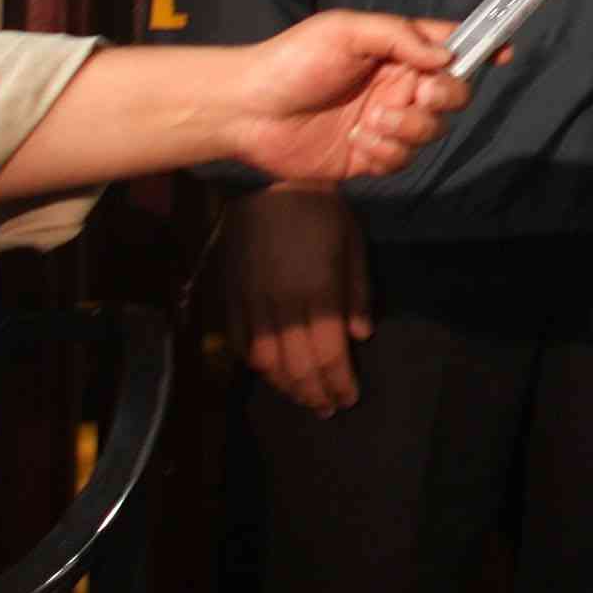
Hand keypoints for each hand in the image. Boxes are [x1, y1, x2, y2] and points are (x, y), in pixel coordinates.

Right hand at [223, 189, 370, 416]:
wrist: (269, 183)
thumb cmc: (321, 210)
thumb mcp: (353, 244)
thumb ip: (357, 293)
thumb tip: (361, 336)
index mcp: (318, 293)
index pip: (329, 355)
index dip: (339, 382)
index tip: (349, 398)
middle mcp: (283, 305)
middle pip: (298, 366)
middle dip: (316, 392)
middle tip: (329, 408)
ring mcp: (253, 303)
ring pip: (267, 362)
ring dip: (286, 386)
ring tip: (304, 398)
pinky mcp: (232, 296)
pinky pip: (241, 342)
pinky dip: (256, 364)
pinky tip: (271, 372)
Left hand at [225, 12, 468, 185]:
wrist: (250, 111)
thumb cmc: (294, 60)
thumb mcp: (346, 31)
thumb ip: (400, 37)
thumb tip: (446, 57)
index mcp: (397, 51)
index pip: (452, 46)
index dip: (482, 47)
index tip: (504, 53)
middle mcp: (398, 86)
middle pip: (453, 94)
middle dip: (443, 97)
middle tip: (416, 95)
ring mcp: (387, 122)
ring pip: (431, 132)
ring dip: (407, 129)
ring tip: (369, 122)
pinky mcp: (371, 156)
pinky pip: (403, 160)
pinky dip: (385, 153)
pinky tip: (357, 143)